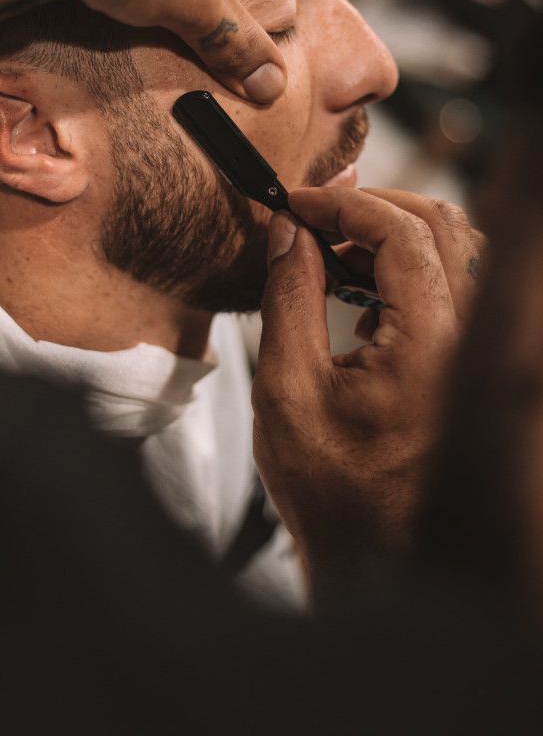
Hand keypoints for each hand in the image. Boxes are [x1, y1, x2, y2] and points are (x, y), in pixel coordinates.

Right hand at [252, 187, 485, 601]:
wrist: (377, 558)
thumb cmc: (332, 490)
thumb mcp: (287, 387)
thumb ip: (290, 296)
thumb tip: (289, 231)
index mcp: (431, 344)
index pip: (401, 232)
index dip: (344, 205)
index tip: (298, 204)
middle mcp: (469, 342)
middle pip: (442, 227)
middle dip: (374, 208)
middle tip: (317, 215)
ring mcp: (475, 354)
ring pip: (455, 253)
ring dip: (393, 236)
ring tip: (333, 250)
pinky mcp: (467, 366)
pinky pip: (454, 289)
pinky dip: (408, 271)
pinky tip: (360, 296)